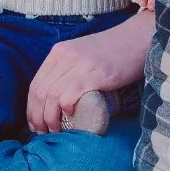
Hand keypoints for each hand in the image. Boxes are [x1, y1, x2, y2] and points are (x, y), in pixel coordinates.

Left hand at [25, 10, 152, 132]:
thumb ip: (68, 71)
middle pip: (40, 91)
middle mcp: (66, 55)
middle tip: (42, 132)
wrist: (138, 38)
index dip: (31, 108)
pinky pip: (71, 93)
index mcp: (59, 52)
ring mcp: (81, 64)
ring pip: (52, 95)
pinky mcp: (97, 73)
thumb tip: (55, 100)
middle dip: (37, 117)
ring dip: (50, 117)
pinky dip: (66, 107)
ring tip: (56, 129)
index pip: (35, 84)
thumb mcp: (83, 55)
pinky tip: (71, 114)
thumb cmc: (113, 51)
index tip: (34, 124)